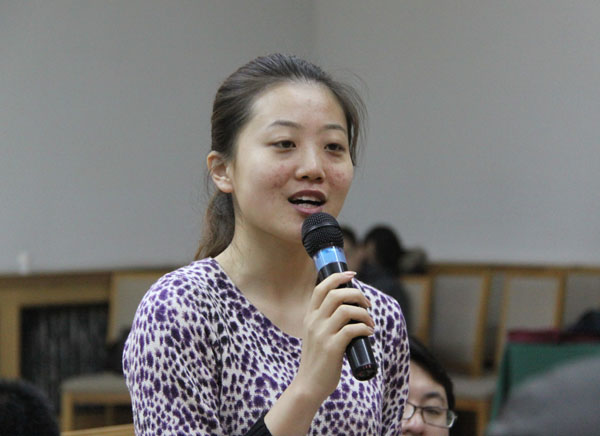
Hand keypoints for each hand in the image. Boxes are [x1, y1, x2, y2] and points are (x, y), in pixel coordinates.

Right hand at [295, 271, 373, 400]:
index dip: (338, 277)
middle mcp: (314, 322)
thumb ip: (326, 321)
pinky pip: (352, 329)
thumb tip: (350, 309)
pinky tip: (368, 333)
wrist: (309, 385)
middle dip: (357, 294)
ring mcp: (322, 334)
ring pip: (346, 310)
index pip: (321, 287)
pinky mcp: (332, 348)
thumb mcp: (316, 334)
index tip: (352, 274)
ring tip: (370, 323)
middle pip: (337, 294)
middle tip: (368, 305)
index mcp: (310, 316)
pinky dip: (364, 328)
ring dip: (364, 313)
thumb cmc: (318, 359)